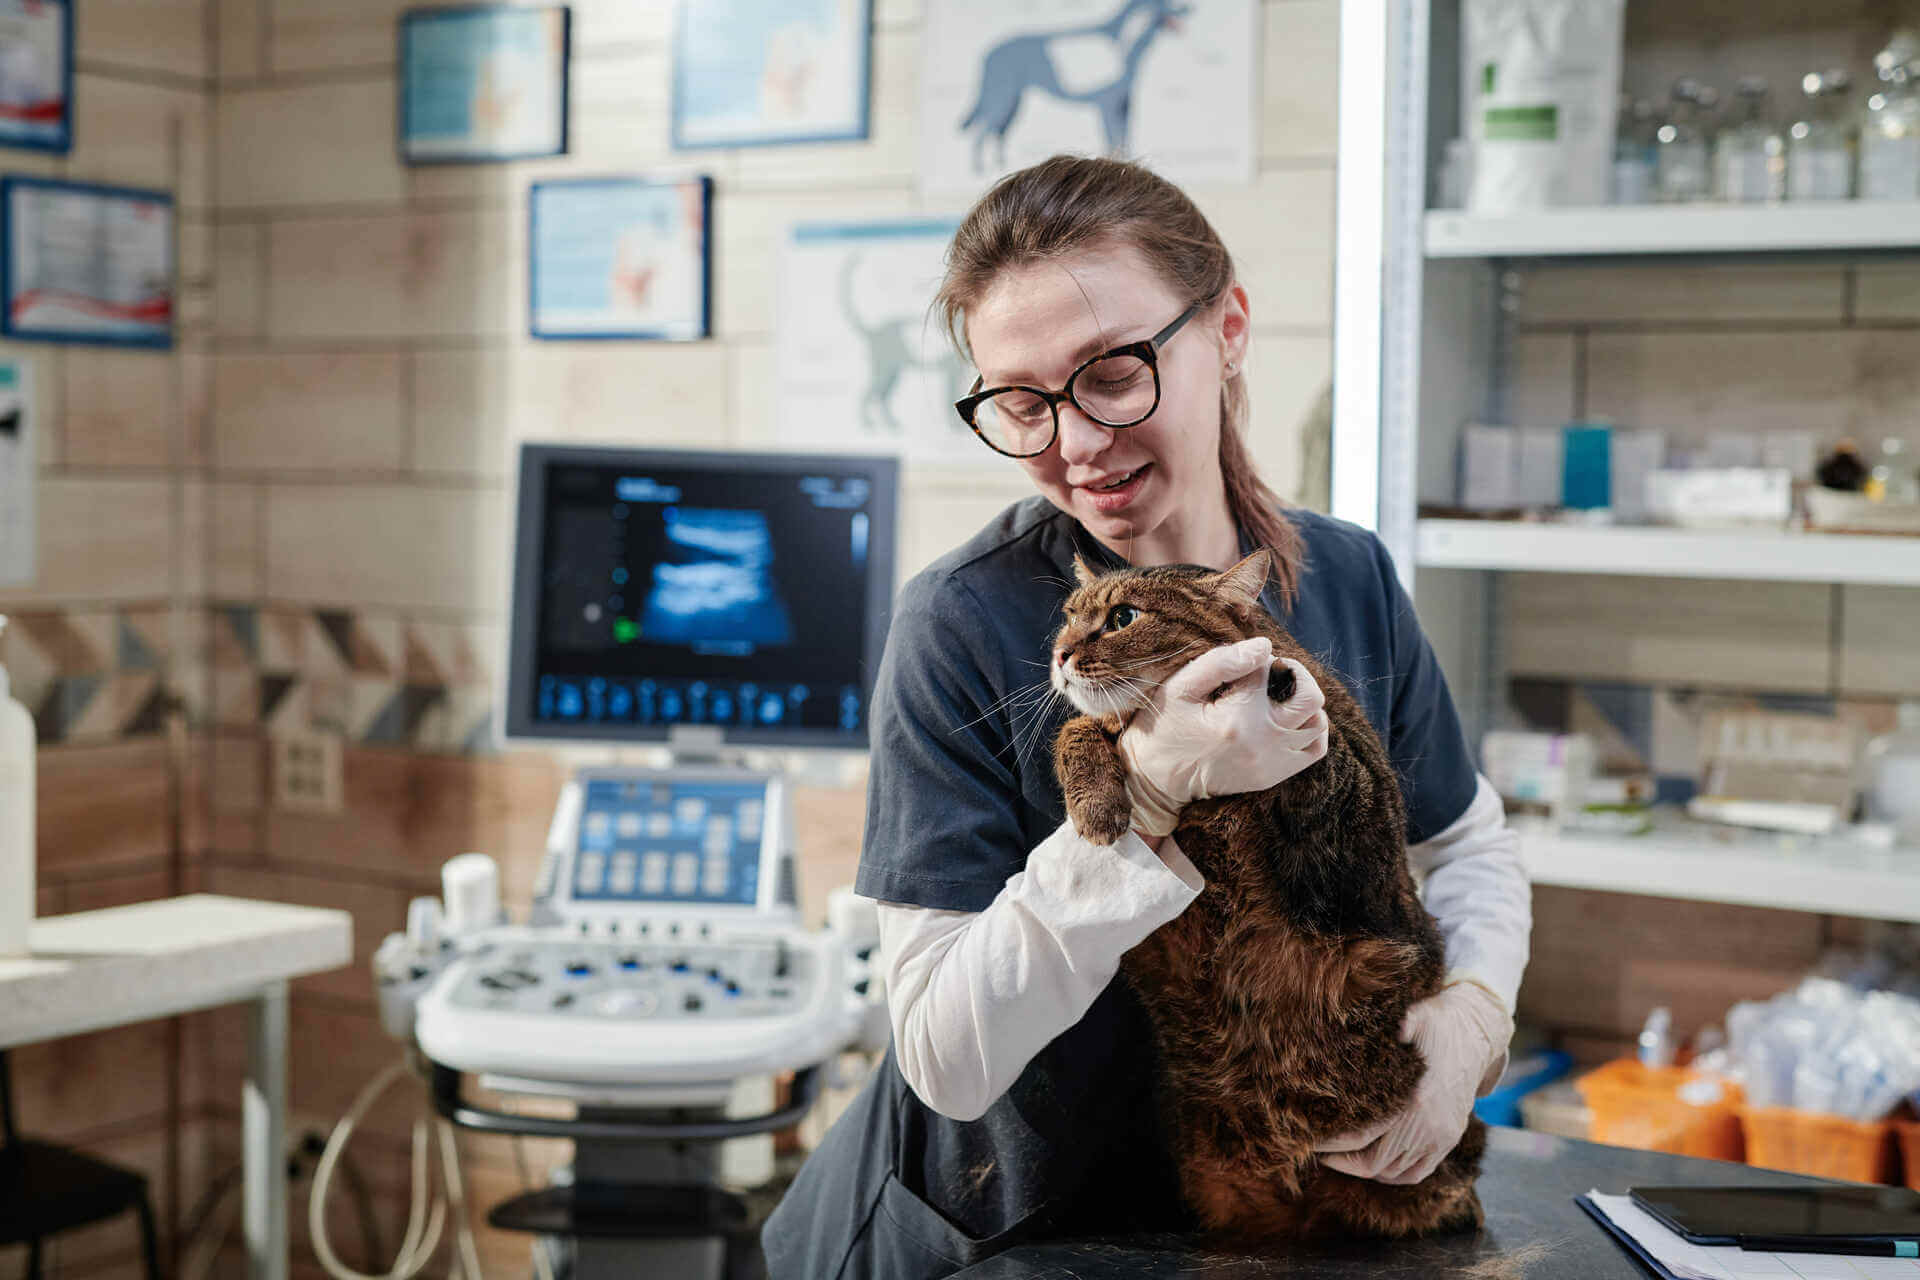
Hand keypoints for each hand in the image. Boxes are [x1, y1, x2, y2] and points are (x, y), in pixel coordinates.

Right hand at [1117, 637, 1328, 836]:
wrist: (1155, 780)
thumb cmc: (1164, 726)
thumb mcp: (1181, 687)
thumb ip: (1222, 662)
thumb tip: (1265, 646)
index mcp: (1238, 717)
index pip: (1270, 670)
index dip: (1255, 659)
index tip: (1236, 666)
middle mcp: (1263, 742)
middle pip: (1310, 696)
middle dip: (1294, 674)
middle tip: (1270, 673)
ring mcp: (1272, 762)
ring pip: (1318, 723)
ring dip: (1303, 701)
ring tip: (1277, 696)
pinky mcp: (1273, 775)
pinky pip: (1315, 750)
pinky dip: (1312, 730)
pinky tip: (1289, 719)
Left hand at [1314, 981, 1512, 1184]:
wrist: (1476, 1034)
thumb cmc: (1437, 1023)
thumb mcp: (1413, 1016)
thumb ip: (1390, 1025)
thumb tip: (1354, 1015)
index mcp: (1414, 1101)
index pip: (1361, 1139)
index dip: (1332, 1146)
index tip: (1310, 1139)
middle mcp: (1429, 1126)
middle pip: (1374, 1164)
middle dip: (1342, 1162)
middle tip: (1320, 1150)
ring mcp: (1441, 1137)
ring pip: (1394, 1173)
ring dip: (1365, 1169)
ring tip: (1340, 1155)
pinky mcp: (1448, 1140)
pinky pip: (1416, 1173)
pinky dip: (1392, 1174)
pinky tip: (1373, 1162)